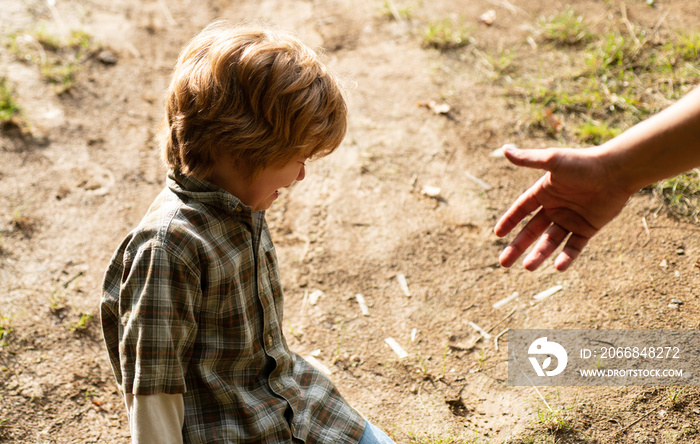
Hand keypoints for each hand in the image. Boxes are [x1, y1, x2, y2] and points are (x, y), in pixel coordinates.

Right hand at [494, 146, 632, 270]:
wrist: (617, 171)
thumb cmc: (584, 163)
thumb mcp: (552, 160)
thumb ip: (528, 159)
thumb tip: (504, 149)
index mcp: (545, 192)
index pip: (522, 209)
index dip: (509, 221)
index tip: (498, 234)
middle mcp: (556, 207)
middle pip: (532, 231)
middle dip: (517, 247)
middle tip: (503, 263)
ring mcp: (571, 219)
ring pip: (551, 242)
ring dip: (539, 254)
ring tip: (528, 267)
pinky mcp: (588, 228)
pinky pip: (574, 246)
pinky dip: (567, 257)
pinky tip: (557, 267)